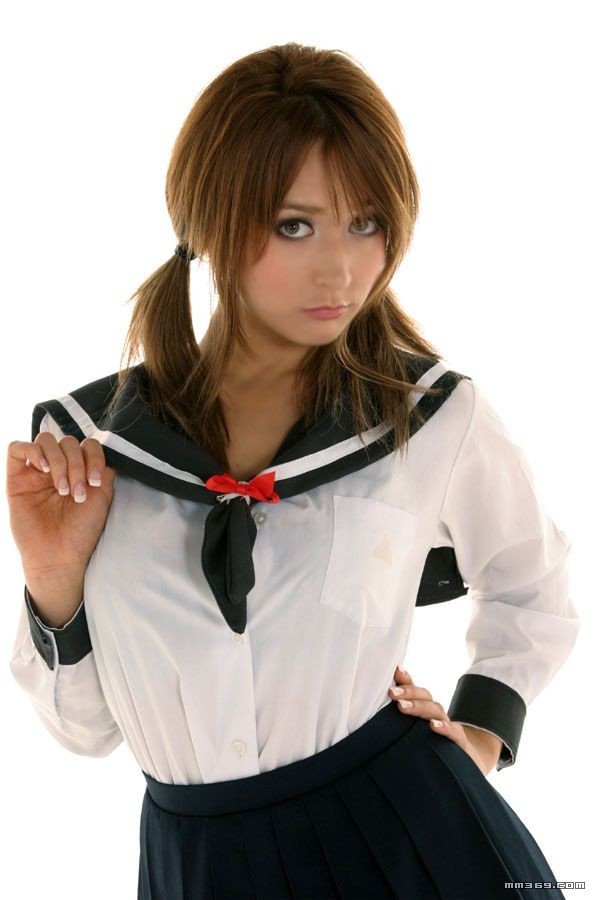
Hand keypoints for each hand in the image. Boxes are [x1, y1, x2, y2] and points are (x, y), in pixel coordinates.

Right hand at [6, 434, 115, 573]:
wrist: (60, 556)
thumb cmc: (81, 530)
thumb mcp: (102, 495)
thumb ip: (103, 468)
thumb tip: (101, 448)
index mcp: (79, 470)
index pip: (86, 444)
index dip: (93, 456)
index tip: (95, 480)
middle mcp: (58, 468)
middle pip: (67, 441)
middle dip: (76, 464)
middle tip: (77, 492)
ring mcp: (36, 472)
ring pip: (46, 440)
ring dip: (59, 461)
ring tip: (62, 488)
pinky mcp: (16, 478)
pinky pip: (17, 448)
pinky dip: (33, 450)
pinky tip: (43, 469)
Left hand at [388, 666, 501, 775]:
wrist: (467, 763)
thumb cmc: (433, 745)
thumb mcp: (416, 731)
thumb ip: (401, 716)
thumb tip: (380, 703)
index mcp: (424, 709)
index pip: (415, 691)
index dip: (405, 681)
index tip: (395, 672)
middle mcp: (436, 714)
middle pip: (424, 696)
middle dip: (408, 692)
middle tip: (391, 692)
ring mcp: (448, 726)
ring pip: (436, 710)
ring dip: (419, 707)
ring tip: (401, 707)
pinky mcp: (459, 742)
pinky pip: (453, 732)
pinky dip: (444, 727)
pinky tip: (433, 725)